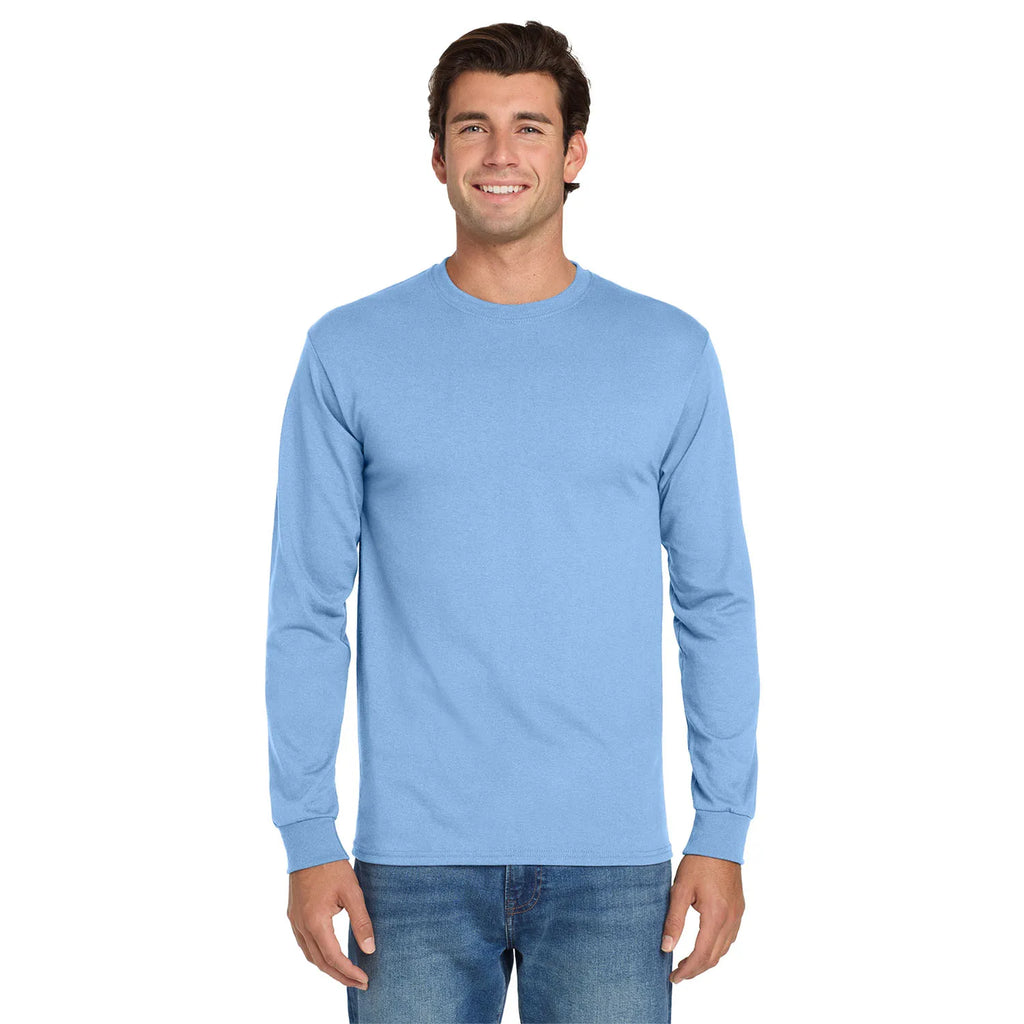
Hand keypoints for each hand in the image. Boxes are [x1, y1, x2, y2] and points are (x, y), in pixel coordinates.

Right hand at [287, 858, 375, 988]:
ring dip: (328, 968)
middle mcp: (302, 926)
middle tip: (360, 983)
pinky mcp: (293, 915)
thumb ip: (361, 921)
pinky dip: (317, 955)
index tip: (365, 979)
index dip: (349, 972)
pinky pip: (304, 944)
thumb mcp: (352, 892)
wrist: (309, 845)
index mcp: (316, 922)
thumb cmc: (332, 866)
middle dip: (340, 976)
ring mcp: (295, 921)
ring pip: (310, 955)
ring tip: (347, 973)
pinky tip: (329, 955)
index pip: (333, 958)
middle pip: (320, 962)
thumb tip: (370, 949)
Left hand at [661, 854, 744, 981]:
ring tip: (687, 963)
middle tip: (677, 974)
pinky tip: (704, 945)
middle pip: (714, 957)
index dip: (687, 970)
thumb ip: (674, 920)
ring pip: (723, 950)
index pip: (702, 955)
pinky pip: (729, 938)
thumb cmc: (698, 863)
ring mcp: (737, 915)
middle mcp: (730, 920)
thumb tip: (666, 947)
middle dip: (695, 969)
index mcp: (715, 916)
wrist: (720, 842)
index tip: (673, 977)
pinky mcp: (739, 909)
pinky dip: (716, 948)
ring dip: (706, 961)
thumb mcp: (680, 890)